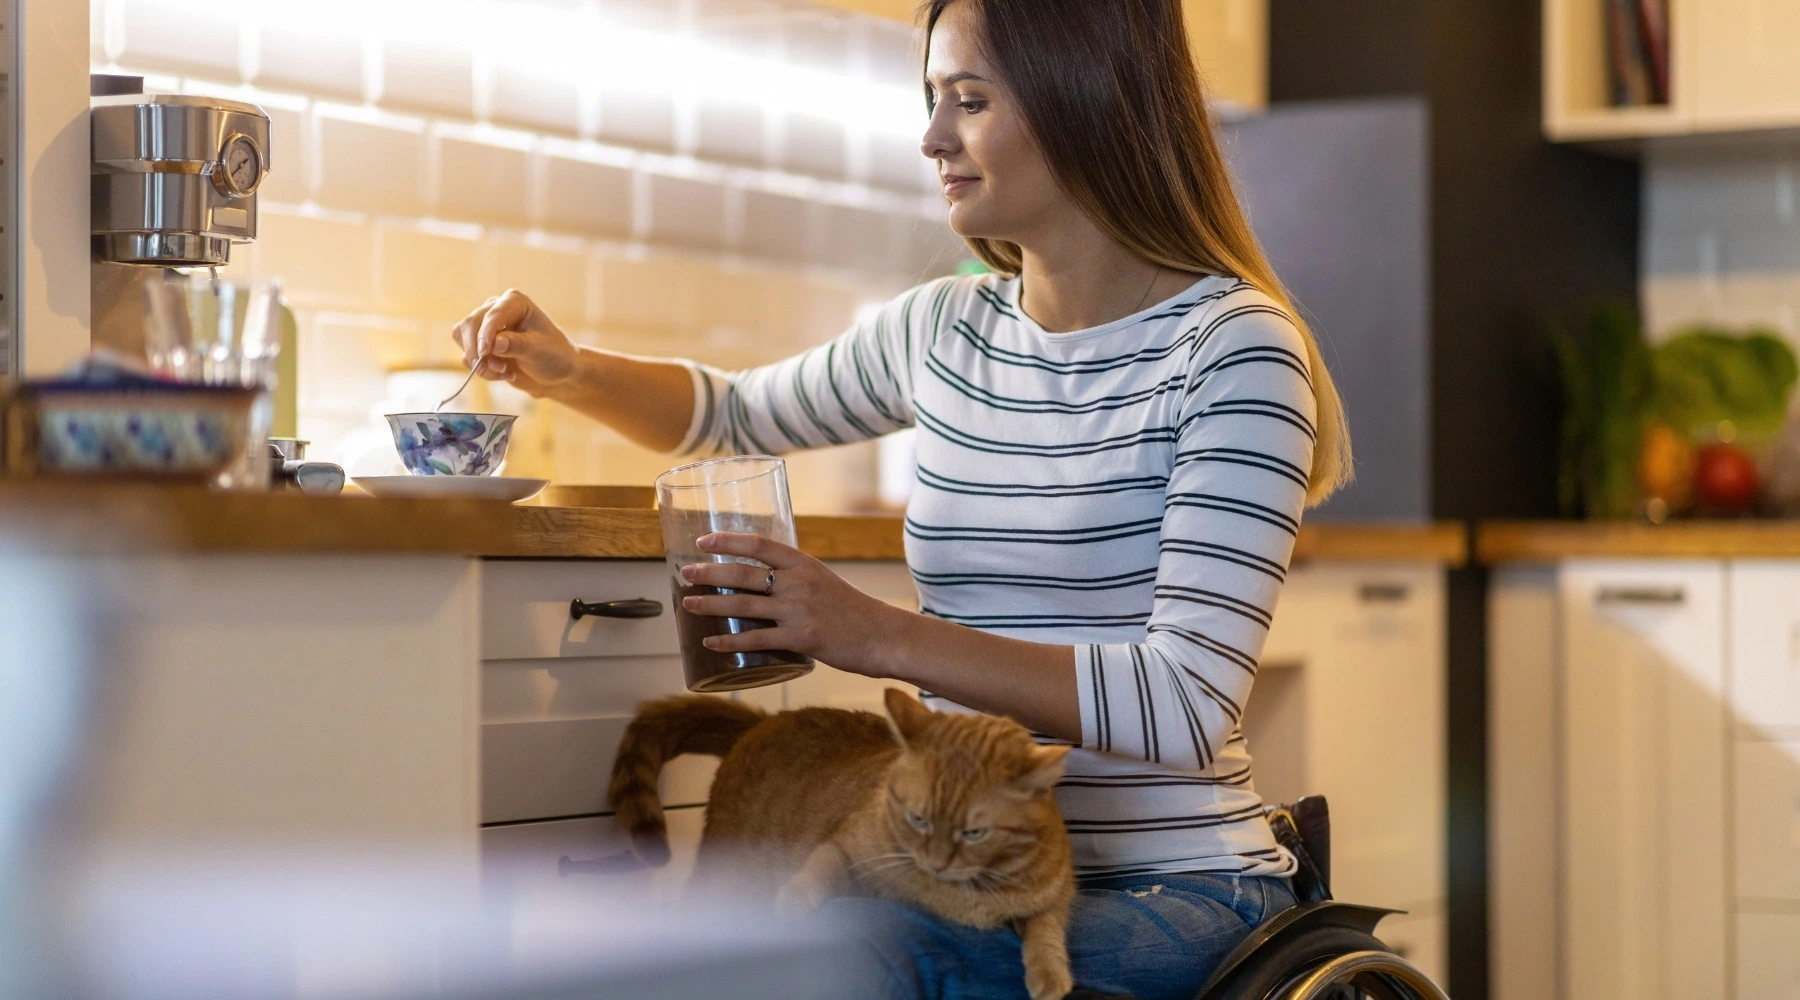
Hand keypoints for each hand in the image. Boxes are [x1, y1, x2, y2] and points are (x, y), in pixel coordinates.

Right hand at [449, 289, 580, 397]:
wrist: (555, 373)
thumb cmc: (554, 355)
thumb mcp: (539, 350)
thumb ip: (516, 345)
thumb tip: (493, 343)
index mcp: (515, 302)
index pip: (492, 315)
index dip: (485, 334)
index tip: (484, 352)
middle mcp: (496, 309)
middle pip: (470, 324)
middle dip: (479, 350)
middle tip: (498, 369)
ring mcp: (486, 326)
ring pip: (463, 338)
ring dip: (479, 361)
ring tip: (504, 372)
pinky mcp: (480, 344)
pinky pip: (467, 355)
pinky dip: (482, 369)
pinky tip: (504, 374)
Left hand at [678, 532, 897, 675]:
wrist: (882, 636)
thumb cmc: (851, 610)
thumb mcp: (823, 581)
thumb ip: (794, 579)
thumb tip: (761, 581)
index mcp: (804, 564)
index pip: (759, 545)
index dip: (728, 541)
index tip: (703, 541)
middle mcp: (799, 583)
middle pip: (743, 574)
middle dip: (709, 572)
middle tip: (686, 573)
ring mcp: (799, 611)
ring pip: (744, 605)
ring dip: (711, 604)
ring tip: (688, 604)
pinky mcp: (801, 639)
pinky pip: (756, 639)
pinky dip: (729, 640)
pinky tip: (710, 642)